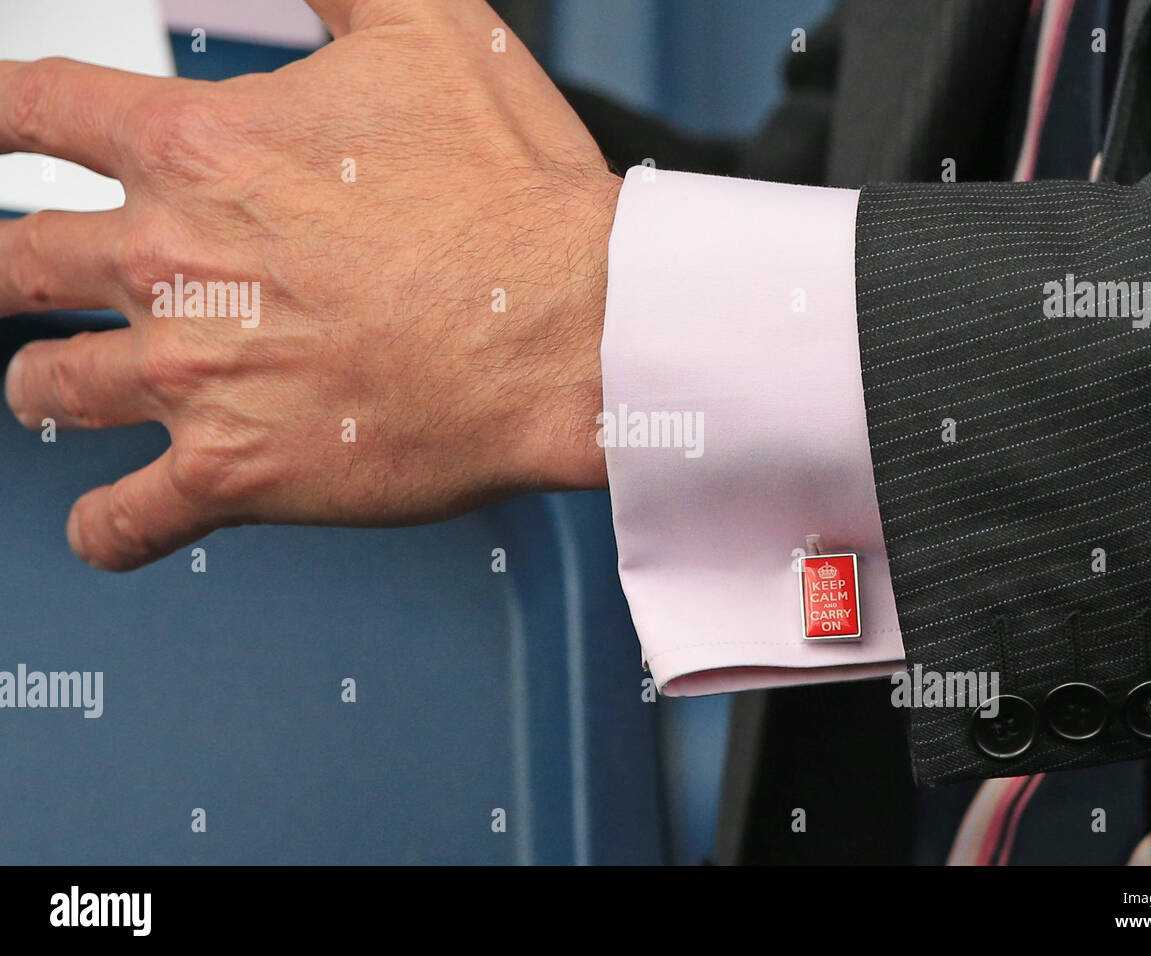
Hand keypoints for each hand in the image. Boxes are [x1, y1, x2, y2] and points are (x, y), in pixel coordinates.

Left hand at [1, 0, 619, 570]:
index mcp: (200, 147)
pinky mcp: (236, 473)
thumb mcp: (431, 32)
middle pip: (13, 261)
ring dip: (43, 387)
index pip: (29, 108)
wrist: (576, 332)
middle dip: (5, 269)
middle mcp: (171, 260)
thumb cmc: (516, 200)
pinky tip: (110, 524)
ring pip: (49, 389)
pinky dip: (103, 528)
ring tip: (60, 389)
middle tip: (16, 278)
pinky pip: (123, 521)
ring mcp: (194, 376)